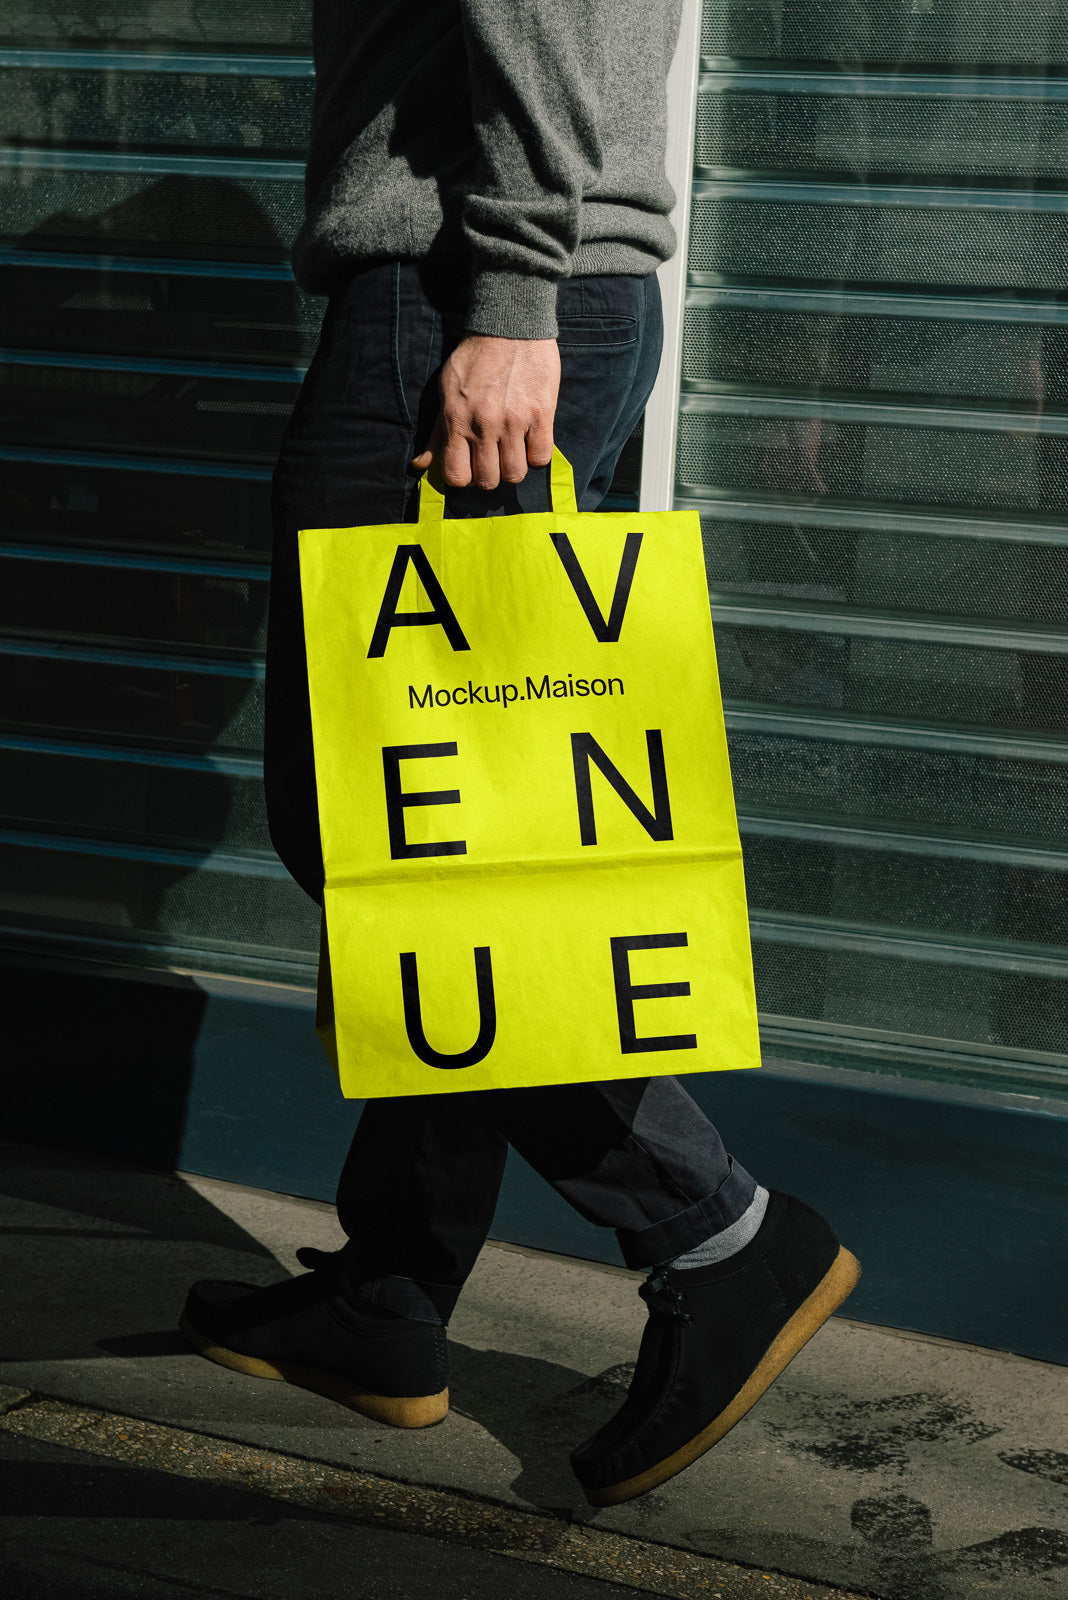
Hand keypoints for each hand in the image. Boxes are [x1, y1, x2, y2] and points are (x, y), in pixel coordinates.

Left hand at [412, 335, 559, 490]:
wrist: (509, 324)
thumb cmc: (475, 358)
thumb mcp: (446, 390)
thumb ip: (436, 432)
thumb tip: (420, 465)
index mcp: (456, 419)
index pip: (456, 476)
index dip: (464, 478)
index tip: (471, 465)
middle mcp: (483, 424)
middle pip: (488, 480)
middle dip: (490, 475)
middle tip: (494, 458)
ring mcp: (514, 421)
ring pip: (515, 473)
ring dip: (514, 467)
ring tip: (514, 450)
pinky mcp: (540, 414)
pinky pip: (542, 457)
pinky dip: (537, 455)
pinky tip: (532, 441)